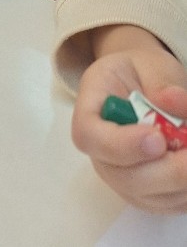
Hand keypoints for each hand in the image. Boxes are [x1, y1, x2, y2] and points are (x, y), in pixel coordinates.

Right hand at [72, 27, 186, 212]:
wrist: (142, 86)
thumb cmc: (141, 72)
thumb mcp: (150, 64)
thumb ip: (161, 81)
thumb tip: (170, 100)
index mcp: (90, 110)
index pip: (90, 136)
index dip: (121, 145)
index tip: (157, 138)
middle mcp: (99, 151)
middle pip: (122, 176)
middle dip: (166, 171)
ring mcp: (119, 176)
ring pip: (147, 196)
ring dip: (180, 181)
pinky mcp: (143, 194)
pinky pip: (166, 203)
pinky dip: (186, 190)